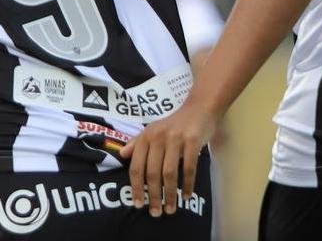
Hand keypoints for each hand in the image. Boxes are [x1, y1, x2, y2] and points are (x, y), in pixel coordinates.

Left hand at [119, 98, 218, 216]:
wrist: (199, 108)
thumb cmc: (175, 123)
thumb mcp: (153, 129)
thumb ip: (137, 142)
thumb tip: (121, 155)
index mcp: (146, 136)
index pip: (137, 166)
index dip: (136, 187)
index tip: (138, 204)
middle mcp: (158, 137)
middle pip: (152, 173)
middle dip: (153, 196)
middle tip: (155, 212)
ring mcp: (176, 139)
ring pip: (169, 173)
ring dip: (170, 194)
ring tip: (170, 209)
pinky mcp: (192, 140)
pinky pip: (189, 168)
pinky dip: (188, 184)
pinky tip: (186, 195)